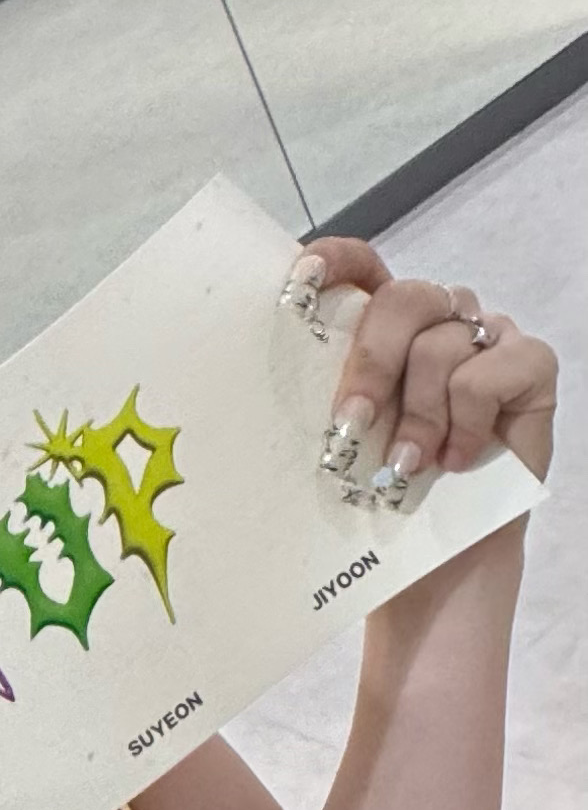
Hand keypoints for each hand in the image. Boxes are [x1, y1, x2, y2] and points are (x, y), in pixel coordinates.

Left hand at [295, 239, 558, 497]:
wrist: (452, 548)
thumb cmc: (392, 491)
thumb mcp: (347, 437)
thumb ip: (329, 395)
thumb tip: (278, 380)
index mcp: (386, 323)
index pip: (363, 265)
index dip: (335, 260)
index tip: (299, 279)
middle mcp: (439, 318)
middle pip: (403, 299)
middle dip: (371, 363)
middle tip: (352, 423)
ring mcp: (487, 337)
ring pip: (441, 344)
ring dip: (419, 414)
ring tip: (407, 465)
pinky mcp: (531, 365)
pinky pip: (488, 374)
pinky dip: (464, 421)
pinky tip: (456, 458)